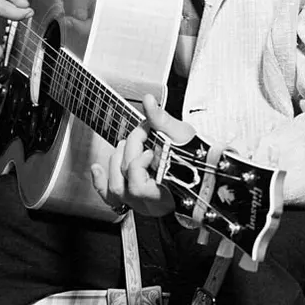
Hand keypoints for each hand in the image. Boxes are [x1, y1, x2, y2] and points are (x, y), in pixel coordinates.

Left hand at [90, 95, 194, 216]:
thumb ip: (161, 119)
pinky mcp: (136, 201)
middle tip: (140, 134)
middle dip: (128, 151)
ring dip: (114, 164)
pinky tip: (97, 168)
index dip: (136, 149)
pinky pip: (112, 198)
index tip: (147, 131)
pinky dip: (101, 182)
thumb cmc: (198, 158)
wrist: (207, 176)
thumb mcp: (181, 136)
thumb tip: (148, 100)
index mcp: (163, 190)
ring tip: (123, 146)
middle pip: (125, 178)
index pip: (136, 174)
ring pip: (115, 190)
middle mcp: (150, 202)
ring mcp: (142, 204)